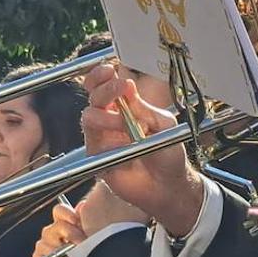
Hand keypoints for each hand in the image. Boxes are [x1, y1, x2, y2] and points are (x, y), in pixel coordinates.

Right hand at [33, 201, 86, 256]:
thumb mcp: (90, 238)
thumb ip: (86, 221)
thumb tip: (83, 205)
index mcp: (65, 223)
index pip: (60, 211)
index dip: (68, 214)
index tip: (77, 221)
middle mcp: (52, 232)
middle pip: (56, 226)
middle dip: (71, 234)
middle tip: (82, 243)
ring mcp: (44, 245)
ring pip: (49, 243)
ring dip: (65, 252)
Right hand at [82, 66, 203, 235]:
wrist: (169, 186)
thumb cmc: (168, 154)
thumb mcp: (164, 125)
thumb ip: (144, 107)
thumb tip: (127, 86)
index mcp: (124, 107)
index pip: (103, 85)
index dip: (101, 75)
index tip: (109, 70)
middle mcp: (109, 121)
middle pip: (93, 97)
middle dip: (104, 89)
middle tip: (120, 88)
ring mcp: (102, 140)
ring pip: (89, 118)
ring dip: (106, 117)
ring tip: (125, 124)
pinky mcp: (99, 160)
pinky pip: (96, 147)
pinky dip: (111, 145)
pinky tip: (126, 149)